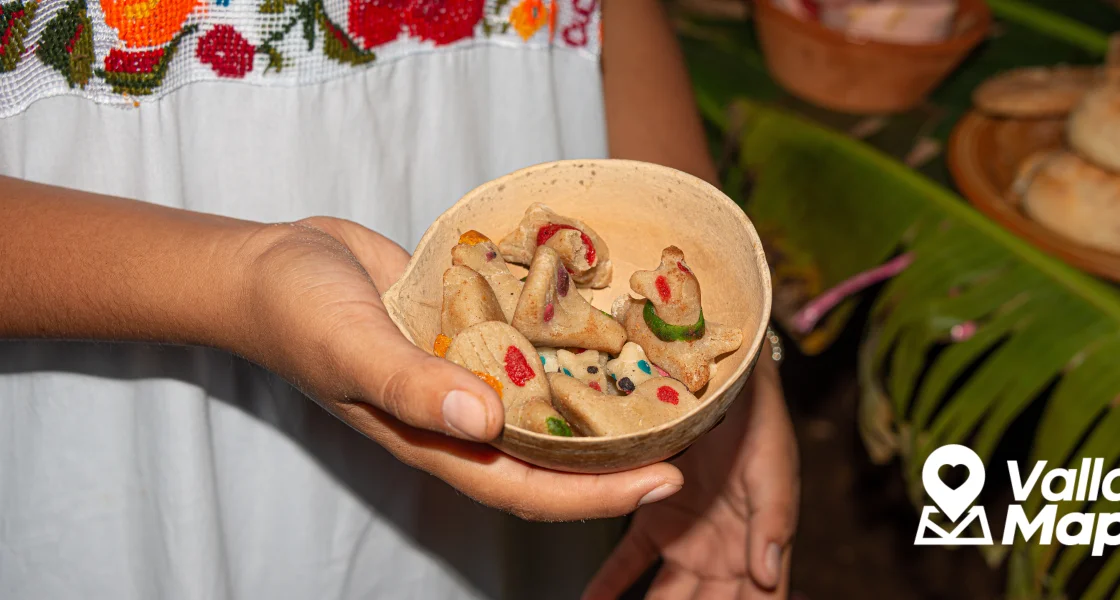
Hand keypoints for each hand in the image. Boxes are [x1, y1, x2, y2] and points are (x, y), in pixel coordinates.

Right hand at [232, 217, 683, 520]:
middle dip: (617, 459)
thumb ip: (411, 385)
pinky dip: (565, 347)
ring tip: (663, 391)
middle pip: (549, 455)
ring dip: (597, 405)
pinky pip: (525, 348)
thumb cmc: (296, 312)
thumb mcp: (349, 347)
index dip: (597, 493)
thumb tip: (484, 420)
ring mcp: (463, 371)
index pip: (527, 485)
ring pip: (542, 403)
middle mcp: (457, 413)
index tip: (665, 480)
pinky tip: (608, 327)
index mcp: (433, 436)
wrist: (268, 262)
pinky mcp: (464, 329)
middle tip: (688, 439)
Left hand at [583, 348, 800, 598]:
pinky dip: (607, 588)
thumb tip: (770, 575)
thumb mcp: (775, 468)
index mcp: (758, 546)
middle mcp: (721, 551)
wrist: (721, 373)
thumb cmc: (759, 418)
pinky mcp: (650, 517)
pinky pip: (626, 564)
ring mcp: (685, 537)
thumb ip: (774, 522)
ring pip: (663, 596)